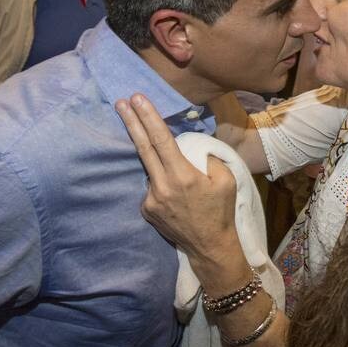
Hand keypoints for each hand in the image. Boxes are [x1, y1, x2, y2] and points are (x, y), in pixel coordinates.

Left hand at [114, 94, 241, 268]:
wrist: (210, 247)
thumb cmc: (221, 211)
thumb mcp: (226, 180)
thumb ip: (209, 158)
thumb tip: (191, 145)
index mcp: (183, 176)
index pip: (161, 139)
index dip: (148, 117)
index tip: (137, 99)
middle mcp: (162, 186)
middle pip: (142, 147)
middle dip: (131, 122)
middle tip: (121, 102)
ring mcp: (151, 200)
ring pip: (149, 169)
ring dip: (152, 158)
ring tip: (166, 162)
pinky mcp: (146, 210)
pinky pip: (151, 187)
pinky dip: (159, 182)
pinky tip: (174, 195)